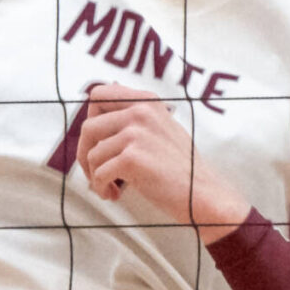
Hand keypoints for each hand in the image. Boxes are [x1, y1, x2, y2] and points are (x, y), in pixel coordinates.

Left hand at [75, 83, 248, 239]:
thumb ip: (135, 117)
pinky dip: (101, 187)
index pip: (99, 94)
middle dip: (85, 153)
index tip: (97, 140)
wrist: (204, 195)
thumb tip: (95, 115)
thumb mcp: (161, 128)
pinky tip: (114, 194)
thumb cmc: (181, 168)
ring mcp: (136, 134)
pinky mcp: (132, 158)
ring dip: (95, 176)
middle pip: (88, 127)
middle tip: (95, 172)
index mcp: (147, 102)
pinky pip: (99, 173)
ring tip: (110, 188)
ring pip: (92, 154)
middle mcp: (141, 112)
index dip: (90, 118)